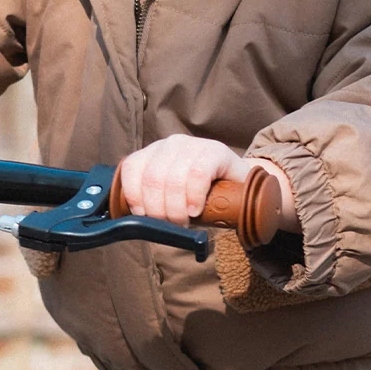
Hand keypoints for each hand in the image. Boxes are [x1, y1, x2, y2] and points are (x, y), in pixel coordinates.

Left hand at [114, 135, 296, 232]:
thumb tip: (134, 224)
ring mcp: (192, 145)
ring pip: (173, 179)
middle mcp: (169, 145)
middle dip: (159, 210)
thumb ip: (152, 204)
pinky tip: (196, 209)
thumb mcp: (171, 199)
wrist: (239, 189)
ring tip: (185, 220)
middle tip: (171, 225)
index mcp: (153, 154)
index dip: (134, 195)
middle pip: (153, 179)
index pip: (132, 169)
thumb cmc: (200, 198)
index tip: (143, 217)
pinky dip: (194, 196)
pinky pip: (197, 174)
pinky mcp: (215, 150)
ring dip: (176, 208)